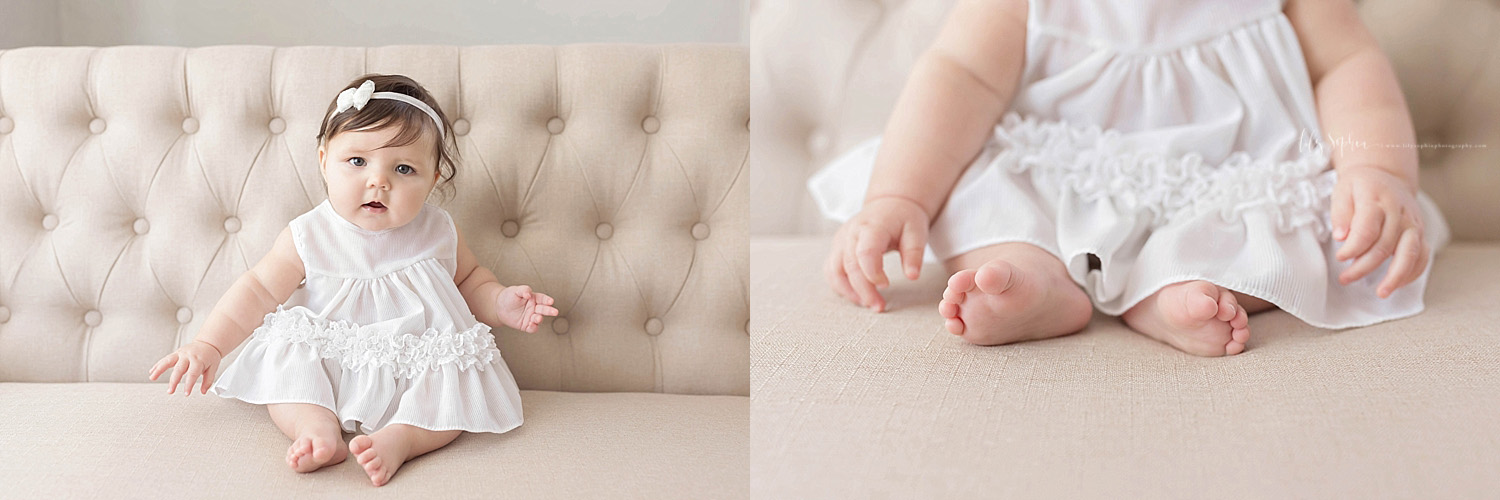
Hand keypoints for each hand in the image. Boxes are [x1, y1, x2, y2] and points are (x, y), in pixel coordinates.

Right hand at [147, 340, 222, 396]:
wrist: (208, 342)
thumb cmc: (210, 356)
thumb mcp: (214, 367)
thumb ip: (208, 380)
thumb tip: (204, 391)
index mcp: (199, 360)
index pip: (193, 374)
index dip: (189, 384)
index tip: (186, 394)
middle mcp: (188, 356)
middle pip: (179, 369)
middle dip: (173, 381)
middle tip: (170, 391)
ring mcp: (181, 354)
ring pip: (168, 361)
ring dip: (159, 369)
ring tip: (152, 378)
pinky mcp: (176, 353)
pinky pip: (165, 359)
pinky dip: (158, 365)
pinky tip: (152, 372)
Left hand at [496, 285, 558, 332]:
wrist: (499, 307)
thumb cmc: (508, 296)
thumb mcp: (515, 290)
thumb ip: (524, 290)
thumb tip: (529, 294)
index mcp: (534, 298)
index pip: (542, 299)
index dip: (547, 300)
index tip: (551, 301)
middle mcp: (534, 308)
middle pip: (544, 309)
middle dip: (549, 311)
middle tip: (555, 312)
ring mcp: (531, 317)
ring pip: (539, 319)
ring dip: (540, 319)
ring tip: (538, 318)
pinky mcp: (526, 325)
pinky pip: (532, 328)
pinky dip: (533, 327)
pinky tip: (531, 325)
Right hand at [825, 196, 930, 311]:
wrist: (889, 204)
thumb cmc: (904, 218)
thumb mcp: (917, 232)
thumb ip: (914, 253)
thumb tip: (912, 276)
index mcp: (872, 227)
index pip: (865, 252)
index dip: (872, 273)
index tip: (886, 286)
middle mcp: (851, 233)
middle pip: (850, 266)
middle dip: (863, 290)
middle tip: (879, 307)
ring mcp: (841, 241)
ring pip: (834, 271)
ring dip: (848, 291)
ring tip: (867, 304)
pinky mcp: (837, 248)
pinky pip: (831, 271)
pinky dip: (840, 286)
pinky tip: (856, 296)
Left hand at [1330, 165, 1427, 297]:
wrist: (1386, 176)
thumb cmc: (1361, 186)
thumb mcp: (1343, 190)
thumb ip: (1340, 213)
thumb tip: (1341, 236)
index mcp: (1377, 199)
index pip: (1367, 229)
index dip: (1353, 248)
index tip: (1340, 258)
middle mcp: (1400, 212)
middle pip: (1385, 245)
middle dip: (1364, 267)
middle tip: (1345, 279)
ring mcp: (1413, 224)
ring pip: (1410, 254)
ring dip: (1396, 276)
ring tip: (1381, 293)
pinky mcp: (1421, 233)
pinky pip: (1423, 256)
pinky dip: (1412, 273)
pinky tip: (1397, 285)